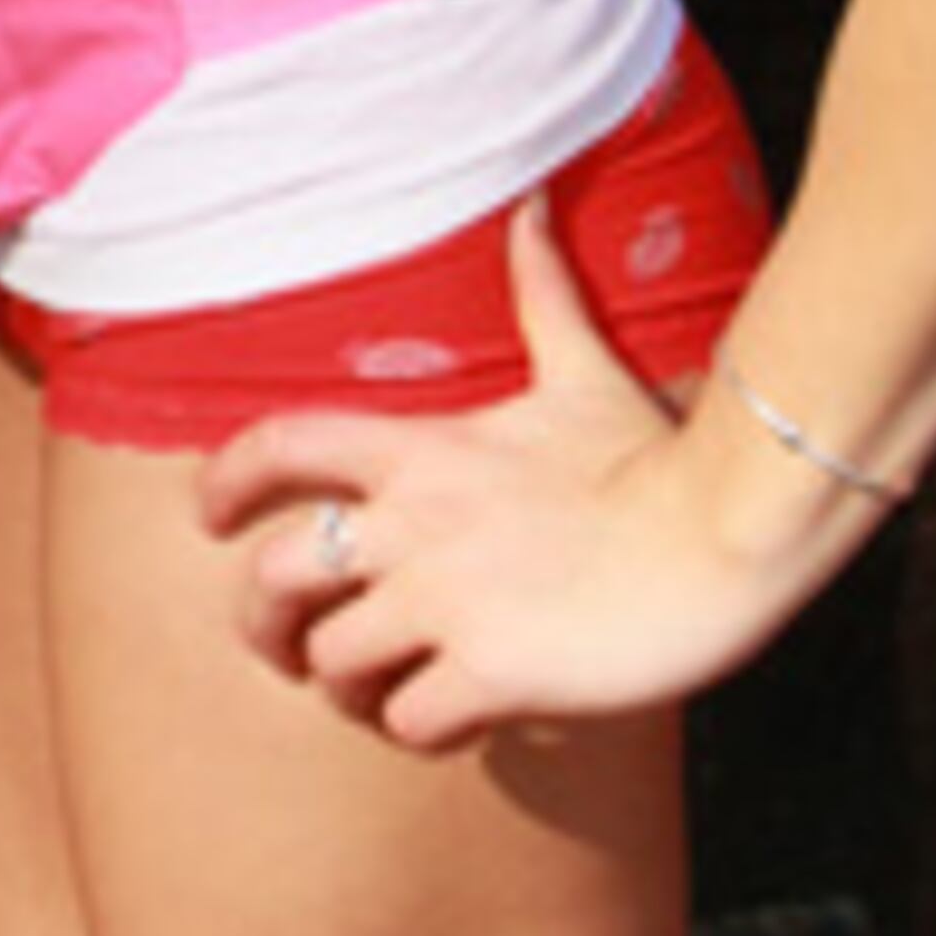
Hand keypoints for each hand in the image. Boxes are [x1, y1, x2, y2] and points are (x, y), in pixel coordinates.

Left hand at [200, 196, 780, 746]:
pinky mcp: (490, 671)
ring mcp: (446, 601)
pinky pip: (409, 719)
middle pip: (275, 577)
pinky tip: (450, 723)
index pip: (279, 446)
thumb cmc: (658, 454)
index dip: (224, 482)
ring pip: (333, 663)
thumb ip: (541, 297)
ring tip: (379, 693)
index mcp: (421, 451)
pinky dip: (416, 729)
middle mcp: (413, 525)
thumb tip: (532, 207)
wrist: (729, 532)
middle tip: (286, 648)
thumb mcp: (583, 370)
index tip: (206, 517)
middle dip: (263, 622)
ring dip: (347, 687)